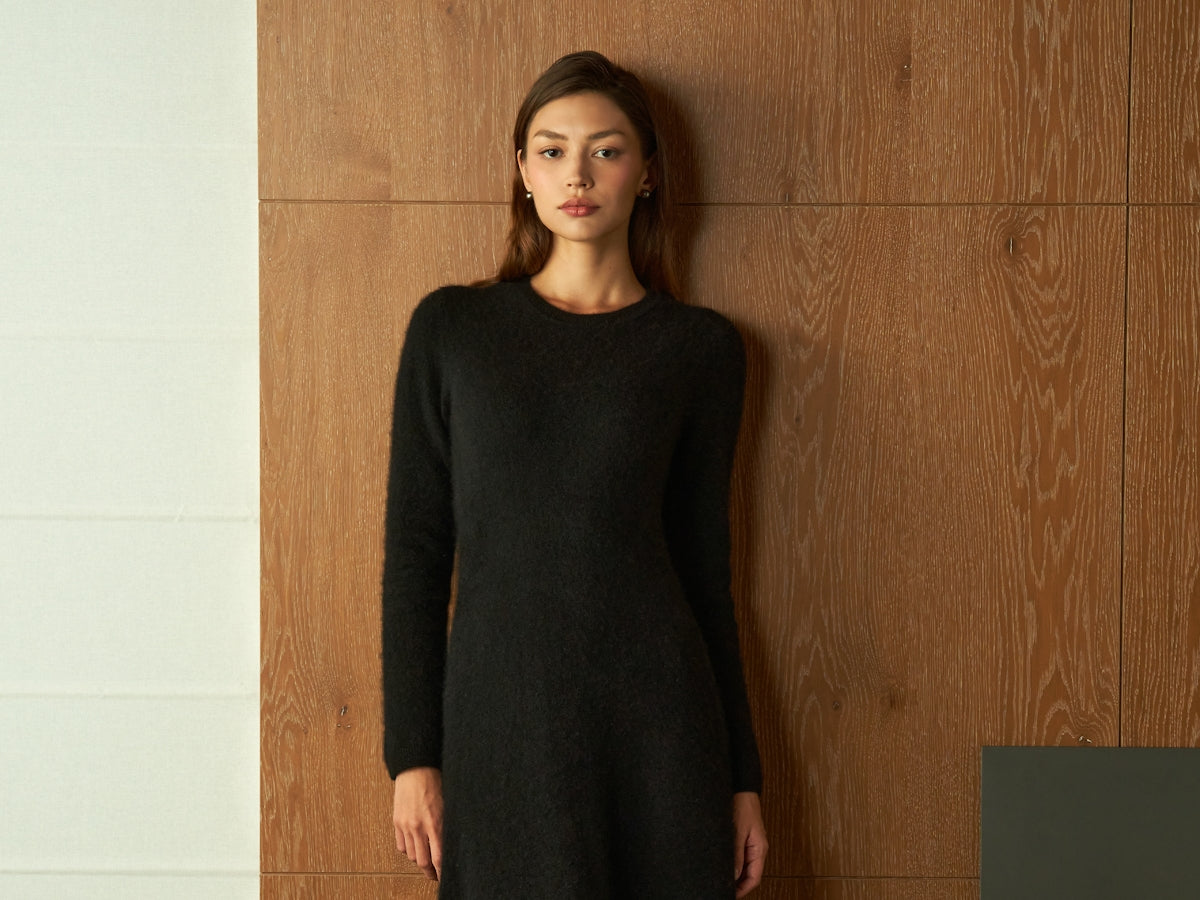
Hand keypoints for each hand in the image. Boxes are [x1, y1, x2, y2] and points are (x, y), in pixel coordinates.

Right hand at [392, 766, 443, 880]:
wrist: (416, 768)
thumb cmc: (434, 781)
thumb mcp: (448, 804)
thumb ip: (447, 825)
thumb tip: (450, 842)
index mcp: (435, 822)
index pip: (439, 857)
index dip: (442, 871)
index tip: (444, 876)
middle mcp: (419, 826)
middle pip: (423, 861)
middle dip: (429, 871)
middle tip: (434, 874)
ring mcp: (406, 825)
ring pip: (411, 855)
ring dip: (419, 860)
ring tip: (425, 861)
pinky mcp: (397, 821)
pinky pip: (401, 845)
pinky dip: (407, 849)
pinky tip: (414, 847)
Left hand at [732, 791, 766, 896]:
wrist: (742, 789)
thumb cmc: (742, 806)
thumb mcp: (737, 831)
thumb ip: (736, 853)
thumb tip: (735, 875)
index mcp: (759, 849)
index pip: (755, 878)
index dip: (743, 890)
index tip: (731, 895)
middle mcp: (757, 849)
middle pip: (751, 875)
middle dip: (739, 885)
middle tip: (724, 890)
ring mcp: (751, 844)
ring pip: (746, 867)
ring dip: (736, 876)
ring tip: (722, 881)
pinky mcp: (745, 839)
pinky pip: (741, 857)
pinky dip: (735, 864)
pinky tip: (724, 866)